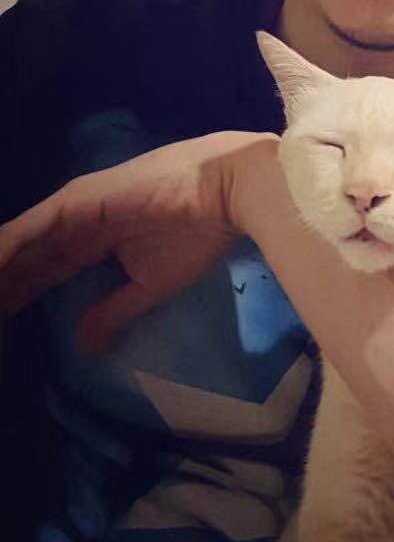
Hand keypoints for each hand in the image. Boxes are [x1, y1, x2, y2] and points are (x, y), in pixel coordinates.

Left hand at [0, 130, 279, 352]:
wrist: (224, 192)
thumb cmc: (196, 233)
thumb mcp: (150, 285)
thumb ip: (114, 312)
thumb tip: (88, 349)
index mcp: (91, 241)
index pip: (43, 273)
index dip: (18, 300)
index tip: (5, 333)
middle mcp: (73, 223)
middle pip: (23, 263)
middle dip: (4, 292)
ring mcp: (70, 210)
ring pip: (16, 249)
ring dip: (0, 278)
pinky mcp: (72, 202)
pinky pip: (23, 233)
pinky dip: (2, 256)